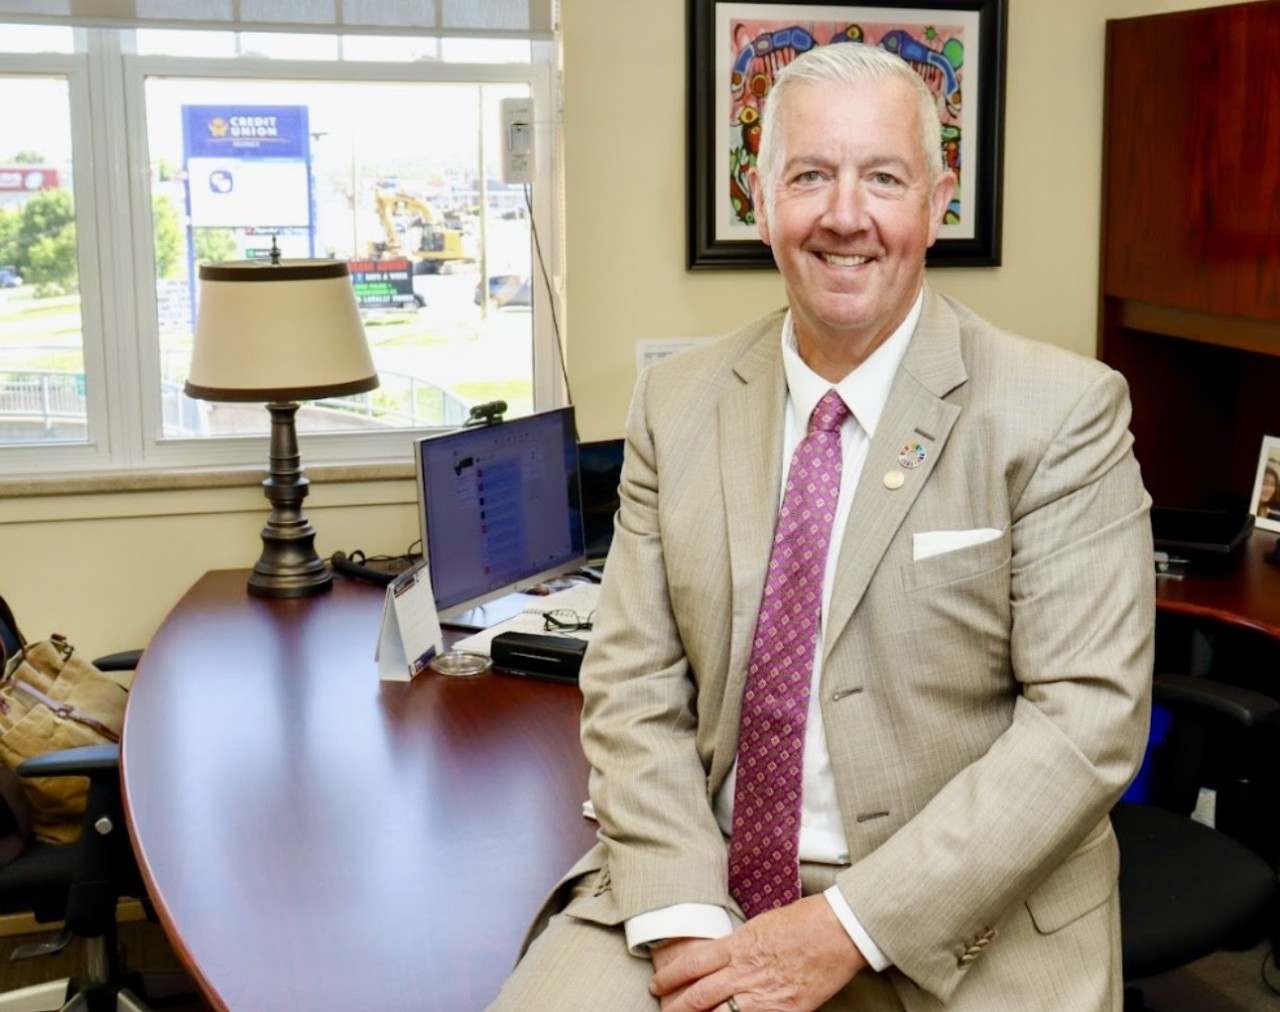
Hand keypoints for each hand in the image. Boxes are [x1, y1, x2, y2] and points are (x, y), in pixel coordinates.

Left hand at [649, 896, 866, 1011]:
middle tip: (661, 1010)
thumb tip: (723, 957)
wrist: (840, 929)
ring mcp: (765, 995)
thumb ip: (739, 944)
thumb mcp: (761, 924)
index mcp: (738, 945)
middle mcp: (746, 971)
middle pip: (698, 995)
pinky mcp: (786, 1011)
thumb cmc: (805, 919)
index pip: (691, 964)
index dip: (669, 976)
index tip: (656, 984)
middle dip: (675, 1008)